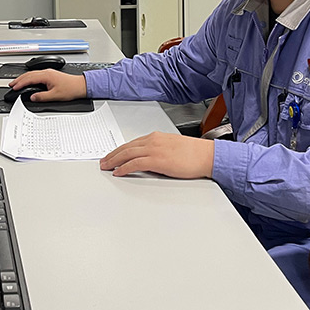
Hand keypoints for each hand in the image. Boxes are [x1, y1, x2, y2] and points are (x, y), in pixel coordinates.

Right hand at [7, 69, 86, 101]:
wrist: (80, 86)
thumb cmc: (70, 89)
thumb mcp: (55, 96)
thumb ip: (42, 97)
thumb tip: (32, 97)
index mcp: (46, 76)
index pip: (29, 78)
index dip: (20, 83)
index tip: (14, 87)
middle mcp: (47, 72)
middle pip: (29, 74)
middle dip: (19, 79)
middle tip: (11, 84)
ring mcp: (48, 73)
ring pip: (32, 73)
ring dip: (23, 78)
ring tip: (17, 83)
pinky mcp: (50, 75)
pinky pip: (36, 75)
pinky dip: (29, 78)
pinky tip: (28, 81)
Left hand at [100, 132, 214, 178]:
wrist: (206, 155)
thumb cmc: (194, 153)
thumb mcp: (172, 147)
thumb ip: (159, 150)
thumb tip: (149, 159)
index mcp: (156, 137)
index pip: (132, 143)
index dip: (119, 149)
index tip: (112, 155)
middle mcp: (153, 141)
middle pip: (126, 147)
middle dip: (112, 155)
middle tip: (103, 161)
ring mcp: (154, 150)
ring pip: (127, 154)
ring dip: (114, 160)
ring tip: (106, 167)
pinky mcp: (157, 160)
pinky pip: (135, 163)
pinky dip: (124, 167)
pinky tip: (118, 172)